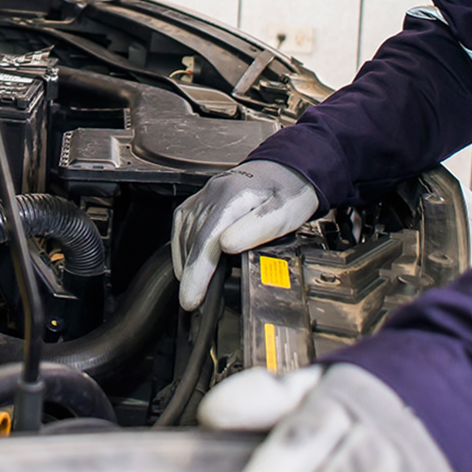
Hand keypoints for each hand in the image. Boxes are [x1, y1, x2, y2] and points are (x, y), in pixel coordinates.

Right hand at [171, 160, 319, 308]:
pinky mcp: (204, 197)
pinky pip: (184, 221)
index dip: (197, 272)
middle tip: (190, 302)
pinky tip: (186, 260)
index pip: (207, 239)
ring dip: (185, 261)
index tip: (191, 297)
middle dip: (189, 273)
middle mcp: (214, 192)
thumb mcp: (284, 213)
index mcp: (233, 196)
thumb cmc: (289, 193)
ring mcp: (207, 194)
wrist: (290, 169)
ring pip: (185, 231)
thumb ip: (256, 229)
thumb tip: (226, 246)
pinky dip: (182, 245)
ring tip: (191, 288)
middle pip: (193, 238)